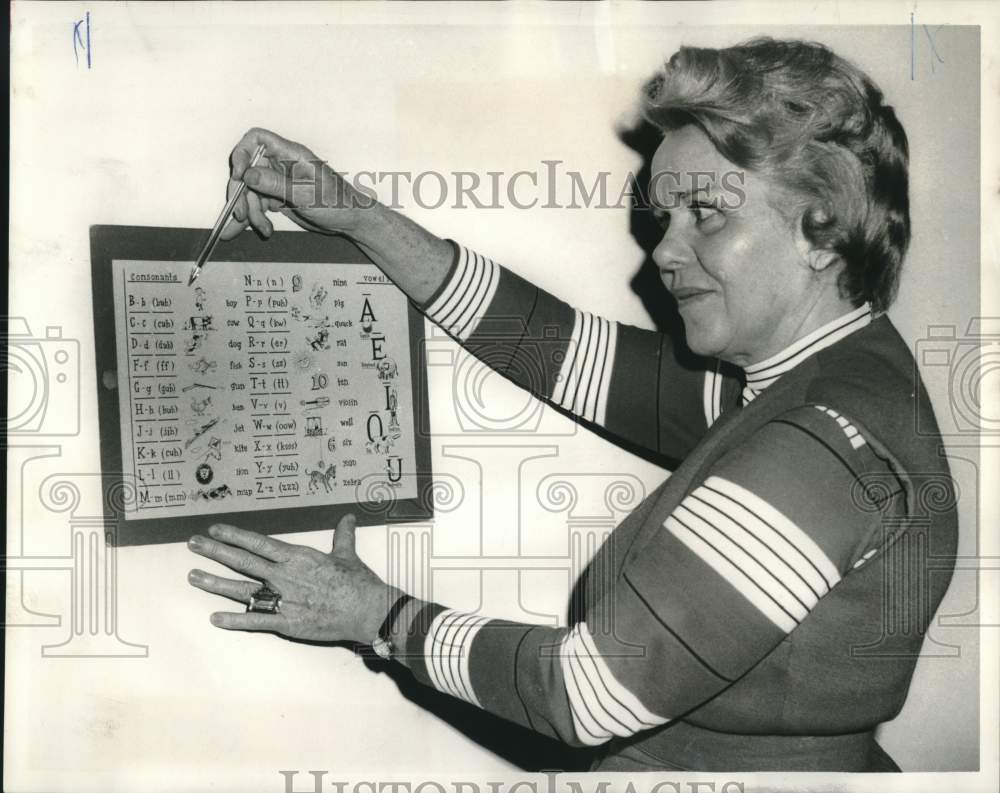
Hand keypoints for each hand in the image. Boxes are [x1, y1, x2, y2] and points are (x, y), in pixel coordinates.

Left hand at [187, 514, 399, 642]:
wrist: (367, 610)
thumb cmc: (358, 583)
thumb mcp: (348, 555)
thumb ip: (342, 536)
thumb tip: (348, 518)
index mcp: (297, 557)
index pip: (258, 543)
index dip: (234, 535)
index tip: (215, 529)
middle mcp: (284, 576)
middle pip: (242, 562)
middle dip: (215, 551)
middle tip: (194, 544)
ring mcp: (283, 600)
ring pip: (242, 590)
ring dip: (215, 583)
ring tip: (193, 576)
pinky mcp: (286, 622)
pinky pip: (254, 621)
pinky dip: (234, 620)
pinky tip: (215, 618)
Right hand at [220, 127, 379, 240]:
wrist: (350, 221)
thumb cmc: (338, 203)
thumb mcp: (306, 195)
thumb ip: (276, 184)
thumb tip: (248, 174)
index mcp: (291, 154)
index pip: (257, 139)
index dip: (243, 154)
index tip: (239, 176)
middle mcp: (282, 164)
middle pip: (247, 170)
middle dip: (242, 193)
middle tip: (242, 214)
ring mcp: (279, 181)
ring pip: (251, 191)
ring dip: (251, 211)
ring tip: (263, 228)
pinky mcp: (278, 196)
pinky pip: (259, 203)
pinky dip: (256, 217)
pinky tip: (263, 229)